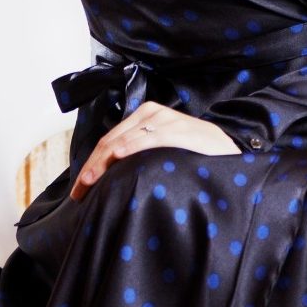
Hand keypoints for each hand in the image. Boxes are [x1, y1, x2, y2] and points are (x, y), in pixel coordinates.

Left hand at [68, 103, 239, 196]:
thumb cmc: (192, 155)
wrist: (228, 149)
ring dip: (103, 162)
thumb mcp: (160, 151)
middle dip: (91, 167)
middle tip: (78, 192)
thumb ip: (138, 155)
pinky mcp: (177, 128)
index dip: (90, 164)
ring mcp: (162, 119)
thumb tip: (107, 177)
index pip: (108, 142)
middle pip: (110, 142)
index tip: (78, 191)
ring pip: (122, 140)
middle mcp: (148, 114)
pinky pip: (148, 138)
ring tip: (89, 181)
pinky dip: (130, 147)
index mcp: (142, 117)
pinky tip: (117, 157)